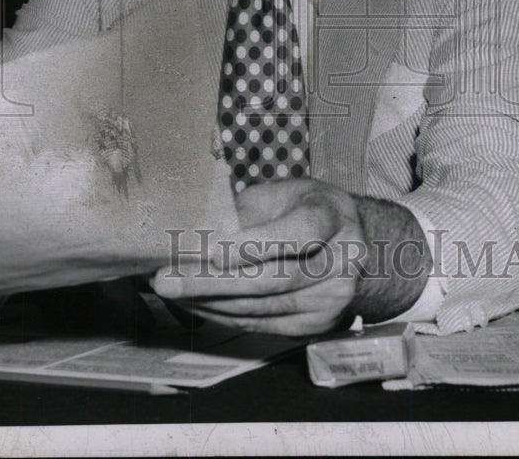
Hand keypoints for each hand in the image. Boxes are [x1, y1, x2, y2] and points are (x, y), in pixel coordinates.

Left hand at [150, 178, 364, 335]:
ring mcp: (332, 298)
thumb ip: (245, 212)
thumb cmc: (305, 208)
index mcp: (332, 215)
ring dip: (210, 302)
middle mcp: (341, 260)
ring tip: (171, 291)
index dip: (255, 243)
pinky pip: (264, 324)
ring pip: (263, 307)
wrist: (351, 241)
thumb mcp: (280, 194)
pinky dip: (225, 316)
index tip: (211, 250)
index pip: (298, 232)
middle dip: (213, 281)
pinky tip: (196, 305)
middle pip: (273, 278)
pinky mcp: (318, 325)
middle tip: (167, 279)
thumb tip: (192, 232)